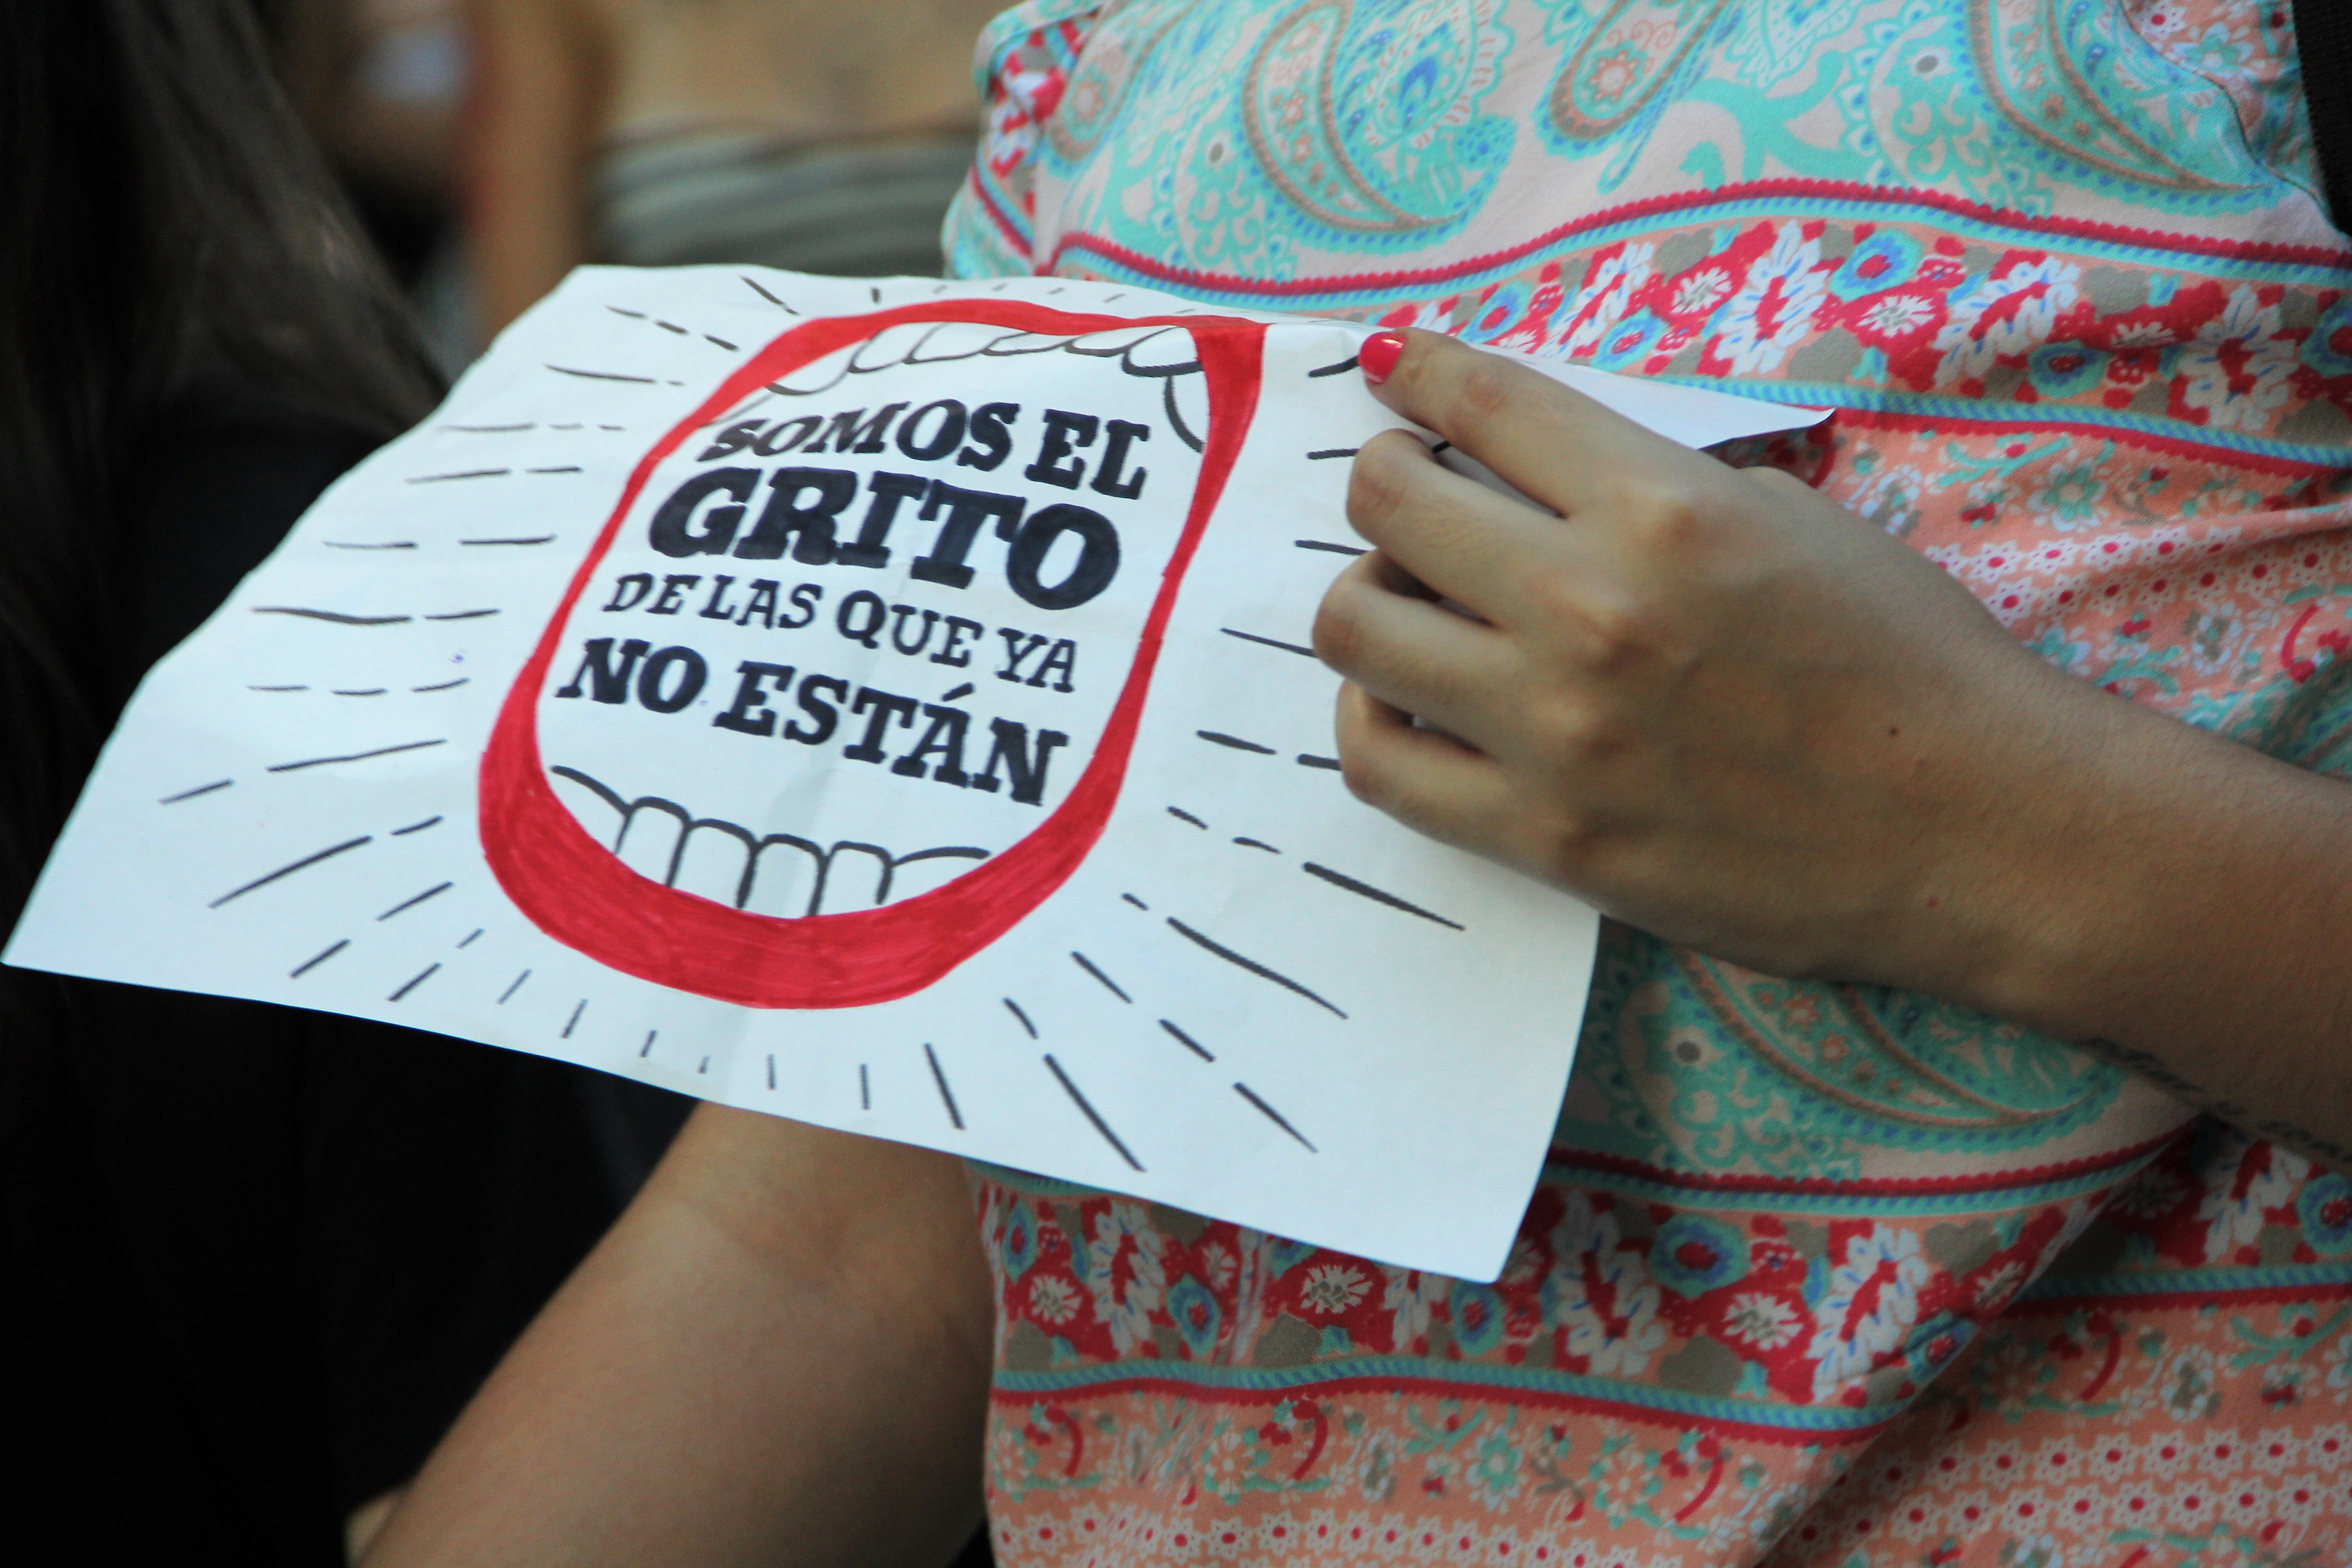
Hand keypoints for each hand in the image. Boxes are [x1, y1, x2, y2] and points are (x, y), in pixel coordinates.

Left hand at [1313, 329, 2135, 1001]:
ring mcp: (1555, 731)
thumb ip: (1653, 485)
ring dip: (1368, 597)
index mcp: (1661, 509)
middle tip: (1410, 498)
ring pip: (1356, 628)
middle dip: (1385, 482)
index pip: (1482, 400)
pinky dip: (1371, 718)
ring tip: (1412, 607)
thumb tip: (1535, 463)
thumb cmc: (1905, 660)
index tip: (1405, 376)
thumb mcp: (1790, 518)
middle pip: (1388, 505)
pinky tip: (1409, 702)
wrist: (1974, 828)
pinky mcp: (1543, 837)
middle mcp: (1589, 609)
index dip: (1423, 372)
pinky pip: (1380, 764)